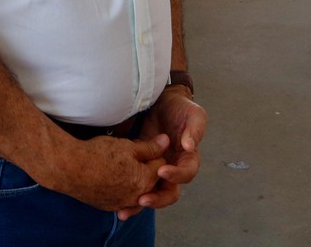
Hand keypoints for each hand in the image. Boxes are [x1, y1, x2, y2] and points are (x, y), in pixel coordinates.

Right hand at [41, 133, 168, 212]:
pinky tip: (113, 176)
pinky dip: (122, 188)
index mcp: (145, 180)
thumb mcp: (127, 146)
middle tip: (130, 154)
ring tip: (122, 165)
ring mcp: (122, 203)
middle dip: (145, 167)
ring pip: (137, 190)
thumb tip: (167, 141)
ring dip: (134, 179)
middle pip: (150, 180)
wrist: (71, 168)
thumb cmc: (99, 155)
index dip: (153, 152)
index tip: (141, 145)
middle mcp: (137, 197)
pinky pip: (123, 198)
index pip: (161, 165)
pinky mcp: (109, 206)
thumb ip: (150, 147)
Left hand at [117, 86, 207, 219]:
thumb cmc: (181, 108)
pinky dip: (128, 194)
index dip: (176, 175)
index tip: (162, 171)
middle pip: (169, 192)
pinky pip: (137, 183)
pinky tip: (116, 203)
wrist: (163, 100)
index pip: (186, 174)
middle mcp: (174, 168)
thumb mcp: (194, 115)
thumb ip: (194, 130)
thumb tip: (189, 146)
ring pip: (152, 193)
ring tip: (123, 211)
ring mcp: (157, 169)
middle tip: (142, 200)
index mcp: (189, 158)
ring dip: (139, 204)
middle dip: (157, 199)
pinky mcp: (141, 165)